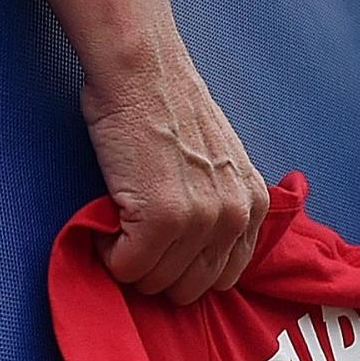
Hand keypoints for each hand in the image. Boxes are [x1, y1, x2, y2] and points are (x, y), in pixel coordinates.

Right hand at [81, 39, 268, 303]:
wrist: (142, 72)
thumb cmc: (169, 108)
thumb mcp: (221, 162)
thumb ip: (223, 204)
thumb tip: (201, 252)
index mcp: (254, 206)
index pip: (224, 276)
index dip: (186, 269)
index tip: (162, 250)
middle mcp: (234, 217)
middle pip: (192, 288)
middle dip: (158, 273)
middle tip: (134, 242)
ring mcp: (200, 220)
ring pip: (157, 282)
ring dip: (130, 264)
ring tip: (119, 228)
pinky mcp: (161, 219)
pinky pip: (128, 267)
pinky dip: (108, 254)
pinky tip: (106, 225)